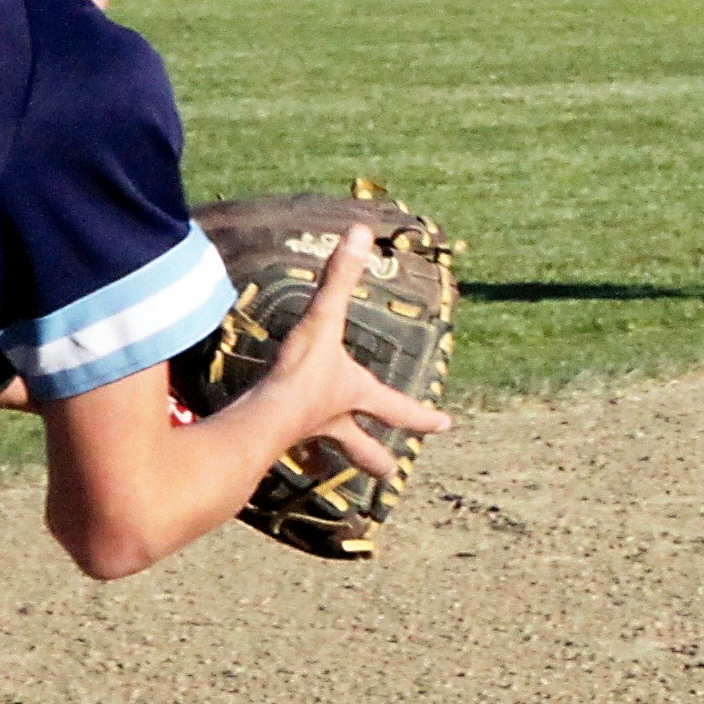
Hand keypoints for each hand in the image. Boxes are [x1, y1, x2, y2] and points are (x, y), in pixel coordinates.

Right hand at [257, 228, 455, 481]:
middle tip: (390, 473)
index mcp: (355, 396)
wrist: (257, 421)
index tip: (447, 425)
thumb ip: (339, 277)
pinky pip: (279, 450)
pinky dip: (277, 452)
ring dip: (325, 461)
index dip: (422, 415)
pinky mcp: (271, 444)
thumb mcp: (322, 320)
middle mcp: (333, 421)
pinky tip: (270, 456)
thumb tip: (360, 230)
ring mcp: (302, 436)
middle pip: (363, 449)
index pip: (398, 408)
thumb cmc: (298, 374)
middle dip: (376, 459)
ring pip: (321, 455)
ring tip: (322, 471)